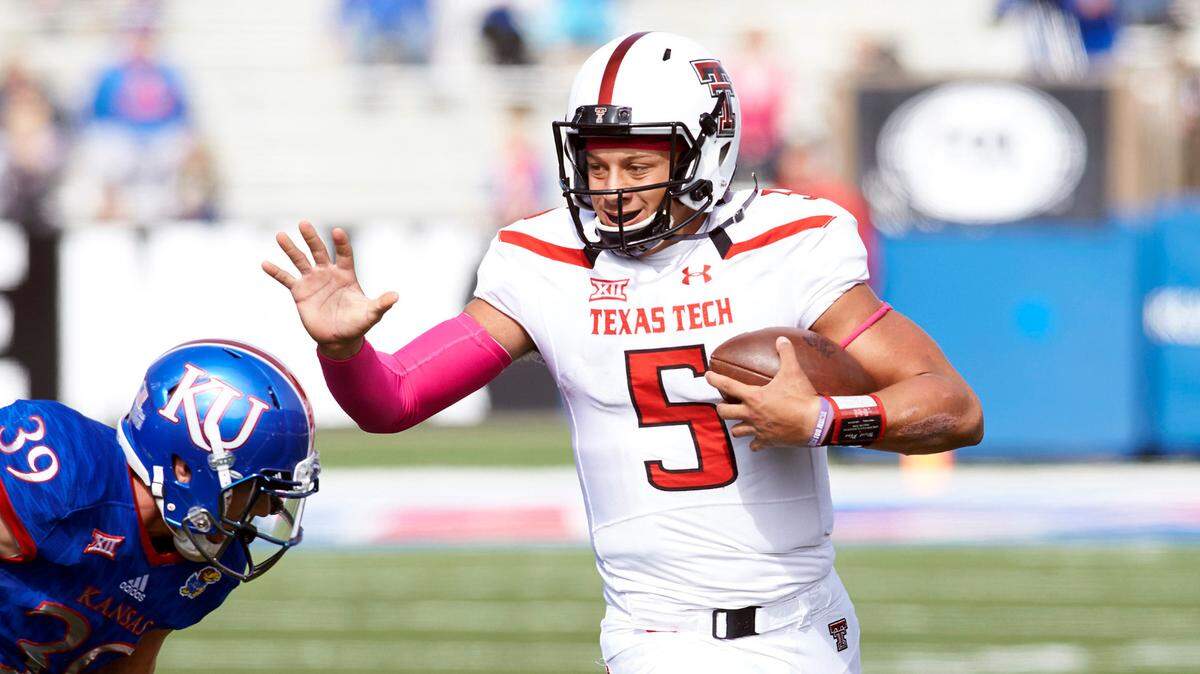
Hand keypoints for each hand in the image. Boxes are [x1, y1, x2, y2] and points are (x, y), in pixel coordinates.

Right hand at [262, 222, 397, 359]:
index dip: (341, 244)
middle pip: (319, 251)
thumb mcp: (371, 314)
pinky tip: (265, 263)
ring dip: (290, 249)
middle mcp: (328, 273)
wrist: (339, 339)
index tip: (337, 232)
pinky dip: (276, 272)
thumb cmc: (357, 324)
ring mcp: (312, 281)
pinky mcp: (300, 292)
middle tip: (304, 224)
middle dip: (312, 238)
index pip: (344, 254)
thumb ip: (381, 304)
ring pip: (300, 260)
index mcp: (346, 274)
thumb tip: (396, 296)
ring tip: (280, 236)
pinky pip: (286, 279)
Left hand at [705, 337, 821, 450]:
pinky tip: (756, 441)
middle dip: (722, 408)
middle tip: (724, 404)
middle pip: (725, 412)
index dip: (715, 380)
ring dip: (736, 426)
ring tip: (739, 421)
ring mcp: (758, 429)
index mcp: (754, 397)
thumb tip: (781, 339)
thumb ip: (786, 353)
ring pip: (736, 431)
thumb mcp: (794, 371)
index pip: (727, 386)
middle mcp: (751, 414)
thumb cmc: (802, 397)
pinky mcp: (768, 441)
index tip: (707, 376)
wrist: (816, 422)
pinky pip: (755, 445)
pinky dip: (754, 443)